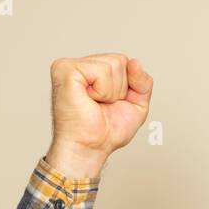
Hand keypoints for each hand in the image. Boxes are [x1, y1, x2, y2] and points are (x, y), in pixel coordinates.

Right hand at [44, 53, 152, 178]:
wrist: (91, 148)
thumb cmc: (107, 132)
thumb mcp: (136, 104)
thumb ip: (142, 81)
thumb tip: (134, 61)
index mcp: (94, 71)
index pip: (125, 62)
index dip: (128, 86)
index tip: (112, 104)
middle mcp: (81, 65)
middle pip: (121, 60)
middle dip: (120, 89)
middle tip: (102, 105)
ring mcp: (70, 65)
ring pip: (113, 65)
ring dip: (111, 92)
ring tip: (95, 103)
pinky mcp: (65, 69)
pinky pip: (101, 70)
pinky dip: (102, 90)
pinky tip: (88, 99)